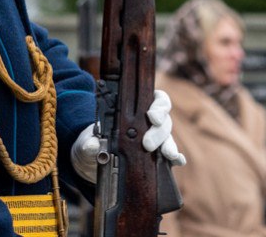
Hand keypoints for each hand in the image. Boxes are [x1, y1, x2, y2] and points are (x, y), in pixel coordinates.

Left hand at [69, 89, 186, 184]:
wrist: (93, 164)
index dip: (158, 106)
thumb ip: (89, 142)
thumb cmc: (93, 144)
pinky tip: (178, 161)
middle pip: (163, 120)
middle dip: (158, 131)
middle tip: (148, 144)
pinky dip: (176, 157)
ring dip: (169, 144)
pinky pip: (170, 155)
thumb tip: (93, 145)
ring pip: (168, 137)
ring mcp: (153, 140)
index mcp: (134, 111)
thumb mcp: (87, 142)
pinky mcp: (155, 157)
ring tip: (168, 155)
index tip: (152, 116)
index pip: (155, 100)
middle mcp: (147, 123)